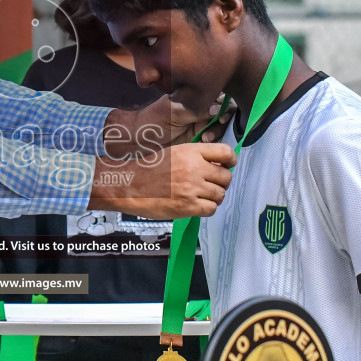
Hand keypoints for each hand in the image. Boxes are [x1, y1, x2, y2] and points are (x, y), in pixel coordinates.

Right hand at [93, 143, 235, 220]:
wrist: (129, 185)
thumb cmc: (149, 170)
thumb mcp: (174, 153)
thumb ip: (196, 157)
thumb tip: (219, 166)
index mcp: (191, 151)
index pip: (225, 152)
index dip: (231, 161)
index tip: (228, 166)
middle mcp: (194, 168)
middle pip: (226, 177)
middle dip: (221, 183)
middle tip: (211, 185)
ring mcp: (191, 188)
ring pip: (220, 195)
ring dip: (214, 197)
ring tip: (201, 197)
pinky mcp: (187, 207)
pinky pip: (211, 209)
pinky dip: (207, 209)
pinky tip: (196, 205)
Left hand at [107, 95, 230, 157]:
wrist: (139, 142)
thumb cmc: (153, 122)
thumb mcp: (174, 112)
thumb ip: (197, 109)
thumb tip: (218, 109)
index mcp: (195, 98)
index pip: (219, 99)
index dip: (224, 106)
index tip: (220, 116)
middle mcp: (200, 111)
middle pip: (224, 114)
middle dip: (221, 122)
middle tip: (212, 131)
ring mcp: (200, 126)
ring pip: (220, 129)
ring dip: (216, 134)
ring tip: (205, 139)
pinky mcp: (198, 141)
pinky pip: (213, 142)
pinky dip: (213, 144)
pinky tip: (204, 144)